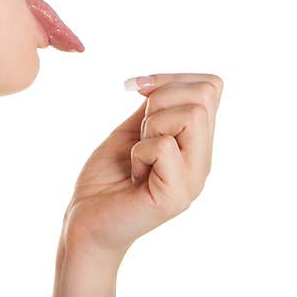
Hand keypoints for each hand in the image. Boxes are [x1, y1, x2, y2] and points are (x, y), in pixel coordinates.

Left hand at [59, 72, 222, 271]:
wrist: (85, 219)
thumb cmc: (107, 177)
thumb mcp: (133, 130)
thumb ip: (155, 107)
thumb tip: (162, 80)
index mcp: (196, 142)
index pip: (211, 87)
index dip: (173, 77)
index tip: (138, 90)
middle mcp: (203, 159)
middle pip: (204, 95)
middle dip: (160, 100)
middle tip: (140, 133)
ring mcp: (194, 179)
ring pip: (191, 115)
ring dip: (150, 126)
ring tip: (138, 155)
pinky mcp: (177, 196)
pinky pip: (163, 146)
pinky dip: (138, 152)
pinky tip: (134, 175)